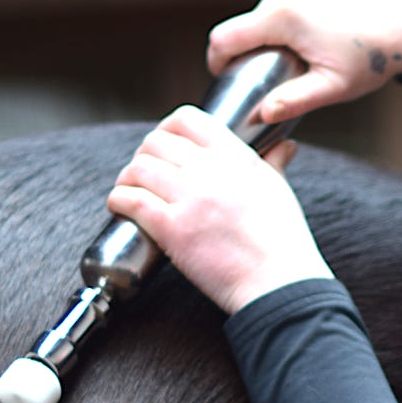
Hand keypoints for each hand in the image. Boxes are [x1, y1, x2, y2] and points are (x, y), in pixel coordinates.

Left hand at [107, 106, 332, 315]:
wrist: (279, 283)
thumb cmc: (283, 242)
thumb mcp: (280, 191)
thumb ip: (274, 163)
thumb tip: (283, 146)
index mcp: (236, 157)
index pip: (187, 119)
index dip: (167, 129)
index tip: (164, 145)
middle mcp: (210, 170)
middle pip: (156, 143)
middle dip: (144, 156)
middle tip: (145, 175)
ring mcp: (190, 198)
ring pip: (138, 169)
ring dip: (127, 179)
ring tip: (130, 192)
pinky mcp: (172, 228)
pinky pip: (130, 200)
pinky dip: (118, 201)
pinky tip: (120, 207)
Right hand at [207, 0, 401, 124]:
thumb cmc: (374, 56)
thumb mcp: (332, 87)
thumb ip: (293, 102)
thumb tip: (262, 115)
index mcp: (282, 15)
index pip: (224, 39)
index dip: (216, 63)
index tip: (225, 81)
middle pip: (243, 29)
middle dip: (251, 55)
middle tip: (279, 79)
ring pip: (261, 18)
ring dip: (270, 41)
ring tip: (303, 61)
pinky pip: (279, 8)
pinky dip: (285, 27)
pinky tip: (312, 44)